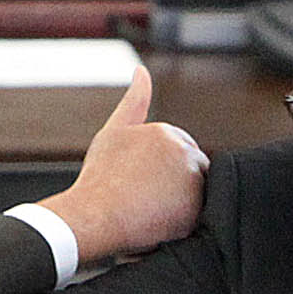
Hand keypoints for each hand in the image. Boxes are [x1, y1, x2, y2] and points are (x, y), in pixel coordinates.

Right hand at [36, 67, 208, 263]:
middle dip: (171, 187)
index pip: (174, 156)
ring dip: (178, 203)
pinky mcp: (197, 205)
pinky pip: (198, 215)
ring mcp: (192, 177)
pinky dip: (183, 221)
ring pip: (194, 193)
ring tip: (147, 212)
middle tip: (140, 201)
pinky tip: (159, 223)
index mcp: (166, 132)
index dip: (155, 175)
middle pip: (187, 173)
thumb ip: (134, 101)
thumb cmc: (99, 179)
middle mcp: (184, 149)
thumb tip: (142, 70)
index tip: (136, 186)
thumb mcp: (113, 133)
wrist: (94, 215)